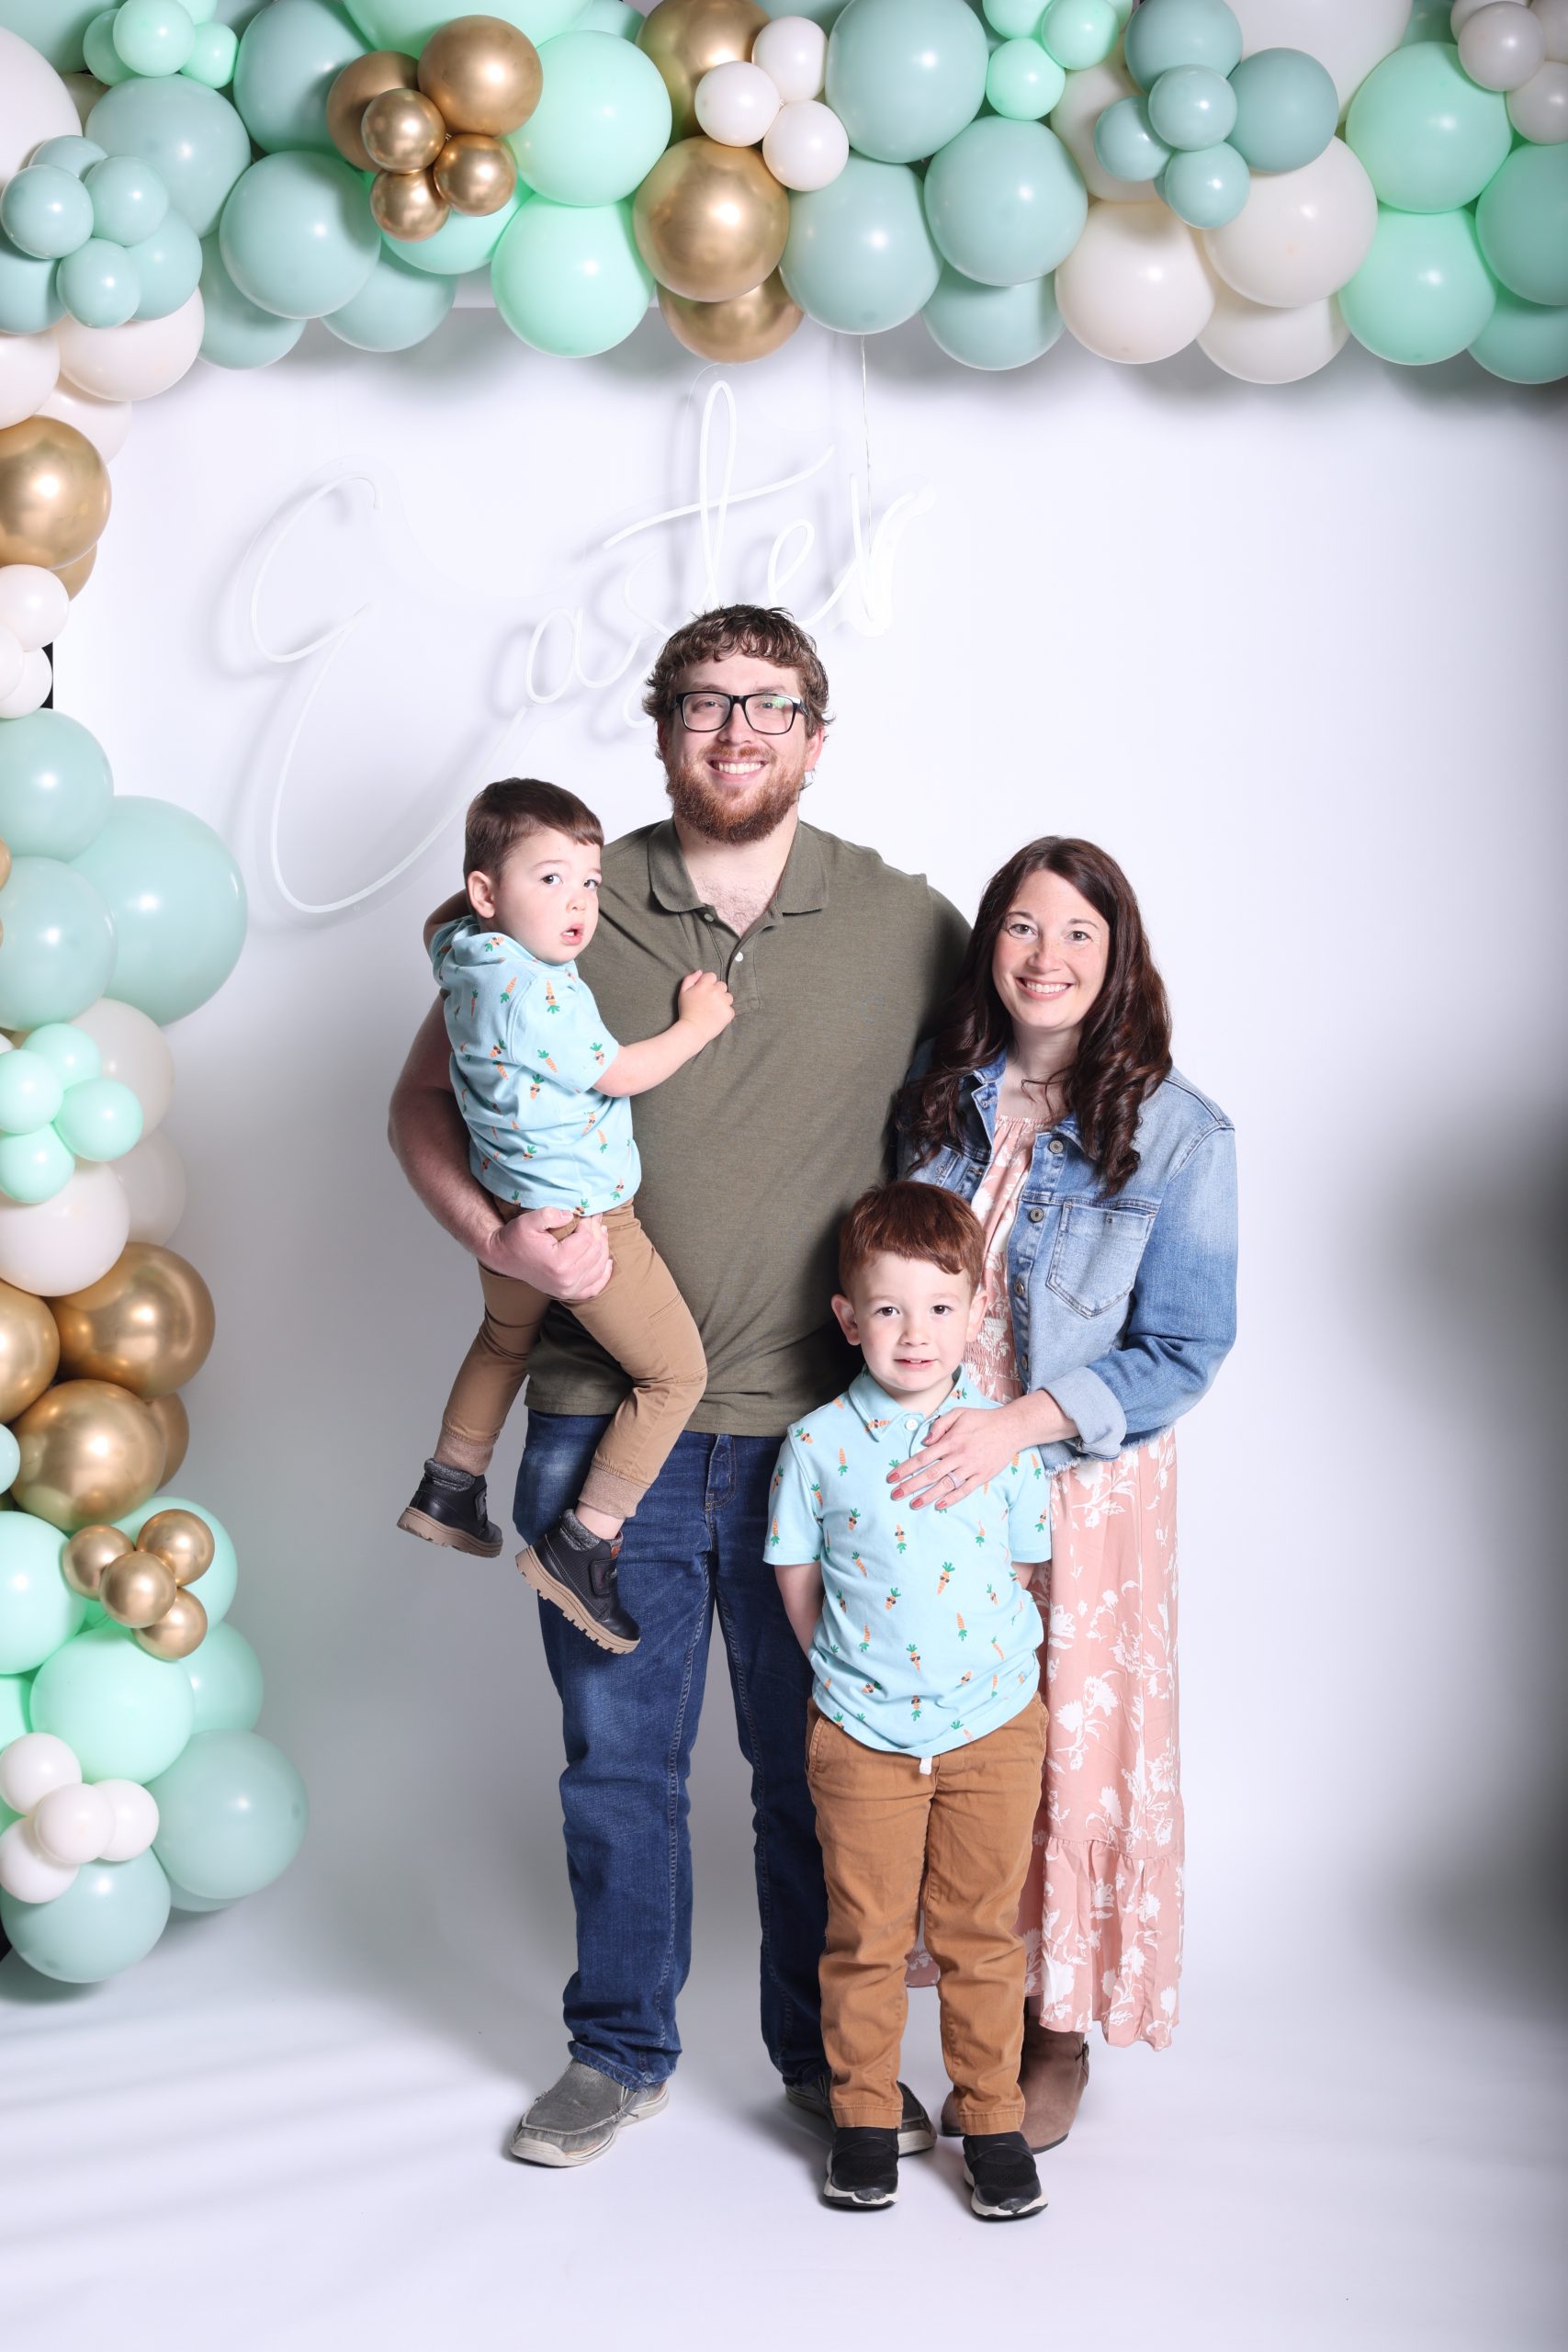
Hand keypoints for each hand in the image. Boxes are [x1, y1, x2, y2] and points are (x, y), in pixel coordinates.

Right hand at [479, 1207, 611, 1301]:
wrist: (503, 1257)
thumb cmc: (515, 1238)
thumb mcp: (528, 1221)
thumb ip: (550, 1214)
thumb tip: (572, 1215)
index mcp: (559, 1263)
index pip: (587, 1239)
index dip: (590, 1223)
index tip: (588, 1212)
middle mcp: (566, 1280)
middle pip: (595, 1252)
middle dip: (598, 1232)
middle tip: (596, 1218)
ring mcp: (568, 1289)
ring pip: (599, 1266)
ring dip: (603, 1247)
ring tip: (601, 1231)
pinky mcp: (567, 1293)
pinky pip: (594, 1288)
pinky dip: (603, 1275)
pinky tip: (607, 1262)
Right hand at [676, 969, 734, 1042]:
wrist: (693, 1030)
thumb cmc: (686, 1011)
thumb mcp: (683, 992)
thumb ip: (690, 979)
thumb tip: (700, 972)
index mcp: (705, 985)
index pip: (712, 976)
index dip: (708, 983)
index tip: (704, 992)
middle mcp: (716, 991)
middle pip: (722, 985)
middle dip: (717, 991)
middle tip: (708, 1002)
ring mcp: (723, 1002)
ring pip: (728, 997)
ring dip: (723, 1001)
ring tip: (713, 1010)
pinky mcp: (728, 1013)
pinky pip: (730, 1009)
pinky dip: (725, 1013)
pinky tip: (716, 1017)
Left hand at [888, 1402, 1028, 1510]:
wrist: (1010, 1428)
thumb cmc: (982, 1420)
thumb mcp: (958, 1413)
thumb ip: (939, 1425)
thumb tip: (924, 1442)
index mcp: (951, 1441)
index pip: (922, 1458)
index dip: (906, 1469)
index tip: (891, 1477)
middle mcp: (959, 1456)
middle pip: (930, 1474)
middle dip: (911, 1485)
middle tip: (895, 1494)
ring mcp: (971, 1467)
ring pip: (946, 1484)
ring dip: (928, 1495)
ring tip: (913, 1504)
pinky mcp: (983, 1476)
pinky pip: (965, 1490)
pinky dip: (952, 1498)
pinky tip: (939, 1505)